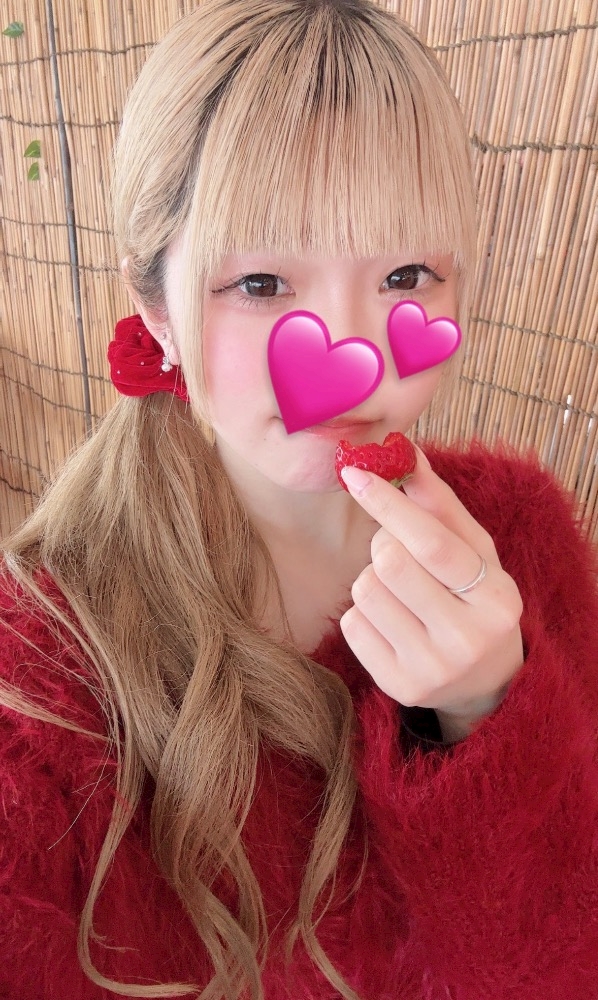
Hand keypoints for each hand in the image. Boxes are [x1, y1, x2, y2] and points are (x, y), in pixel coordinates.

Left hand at [338, 449, 523, 742]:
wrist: (486, 680)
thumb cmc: (475, 597)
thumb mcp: (474, 551)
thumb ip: (441, 504)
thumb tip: (406, 451)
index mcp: (496, 598)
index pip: (432, 542)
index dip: (390, 504)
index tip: (355, 474)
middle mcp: (467, 639)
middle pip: (390, 563)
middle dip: (384, 544)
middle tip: (400, 550)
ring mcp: (432, 669)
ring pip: (365, 591)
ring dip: (372, 577)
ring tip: (400, 591)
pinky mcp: (398, 687)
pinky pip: (352, 623)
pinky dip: (362, 612)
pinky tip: (391, 620)